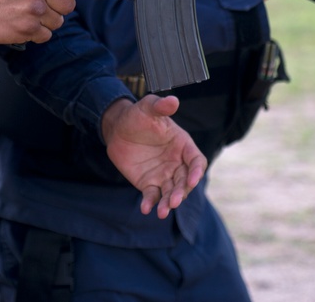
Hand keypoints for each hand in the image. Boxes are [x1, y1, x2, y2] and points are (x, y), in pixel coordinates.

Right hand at [0, 0, 100, 45]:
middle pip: (68, 2)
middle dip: (57, 6)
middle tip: (37, 4)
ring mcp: (34, 7)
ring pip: (59, 20)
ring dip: (45, 21)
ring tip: (24, 14)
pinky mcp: (29, 27)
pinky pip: (46, 34)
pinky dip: (36, 33)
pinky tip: (20, 24)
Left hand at [101, 95, 207, 218]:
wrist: (118, 128)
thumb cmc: (138, 115)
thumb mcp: (148, 107)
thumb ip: (160, 106)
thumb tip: (173, 101)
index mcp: (182, 145)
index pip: (196, 161)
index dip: (196, 171)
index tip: (192, 179)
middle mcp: (177, 162)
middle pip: (185, 181)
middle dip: (182, 192)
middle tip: (174, 201)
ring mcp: (163, 175)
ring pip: (171, 192)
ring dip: (169, 202)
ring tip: (162, 212)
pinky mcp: (149, 183)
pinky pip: (152, 195)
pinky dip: (150, 203)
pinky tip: (145, 208)